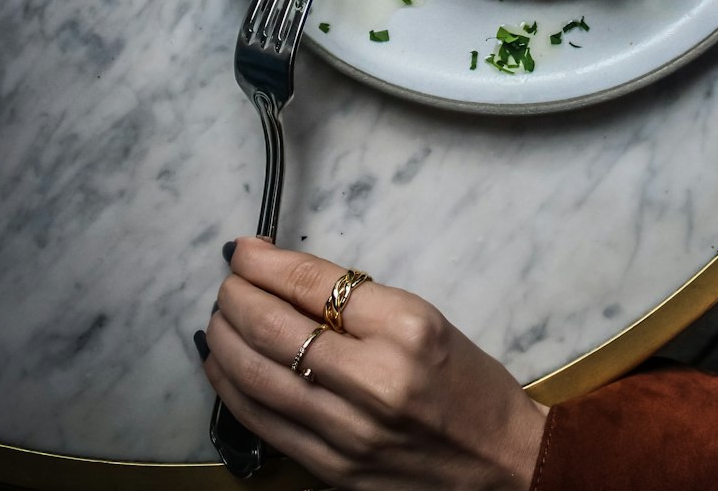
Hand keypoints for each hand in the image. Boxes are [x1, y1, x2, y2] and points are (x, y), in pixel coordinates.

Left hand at [199, 238, 548, 488]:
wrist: (500, 461)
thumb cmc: (468, 380)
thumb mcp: (424, 317)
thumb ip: (356, 299)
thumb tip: (285, 274)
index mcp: (404, 327)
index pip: (312, 284)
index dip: (265, 263)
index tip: (243, 249)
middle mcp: (373, 379)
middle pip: (276, 329)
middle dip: (237, 298)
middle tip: (227, 281)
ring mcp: (348, 432)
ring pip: (259, 378)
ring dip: (226, 340)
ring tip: (217, 317)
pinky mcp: (333, 470)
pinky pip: (266, 424)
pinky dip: (234, 390)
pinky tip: (222, 366)